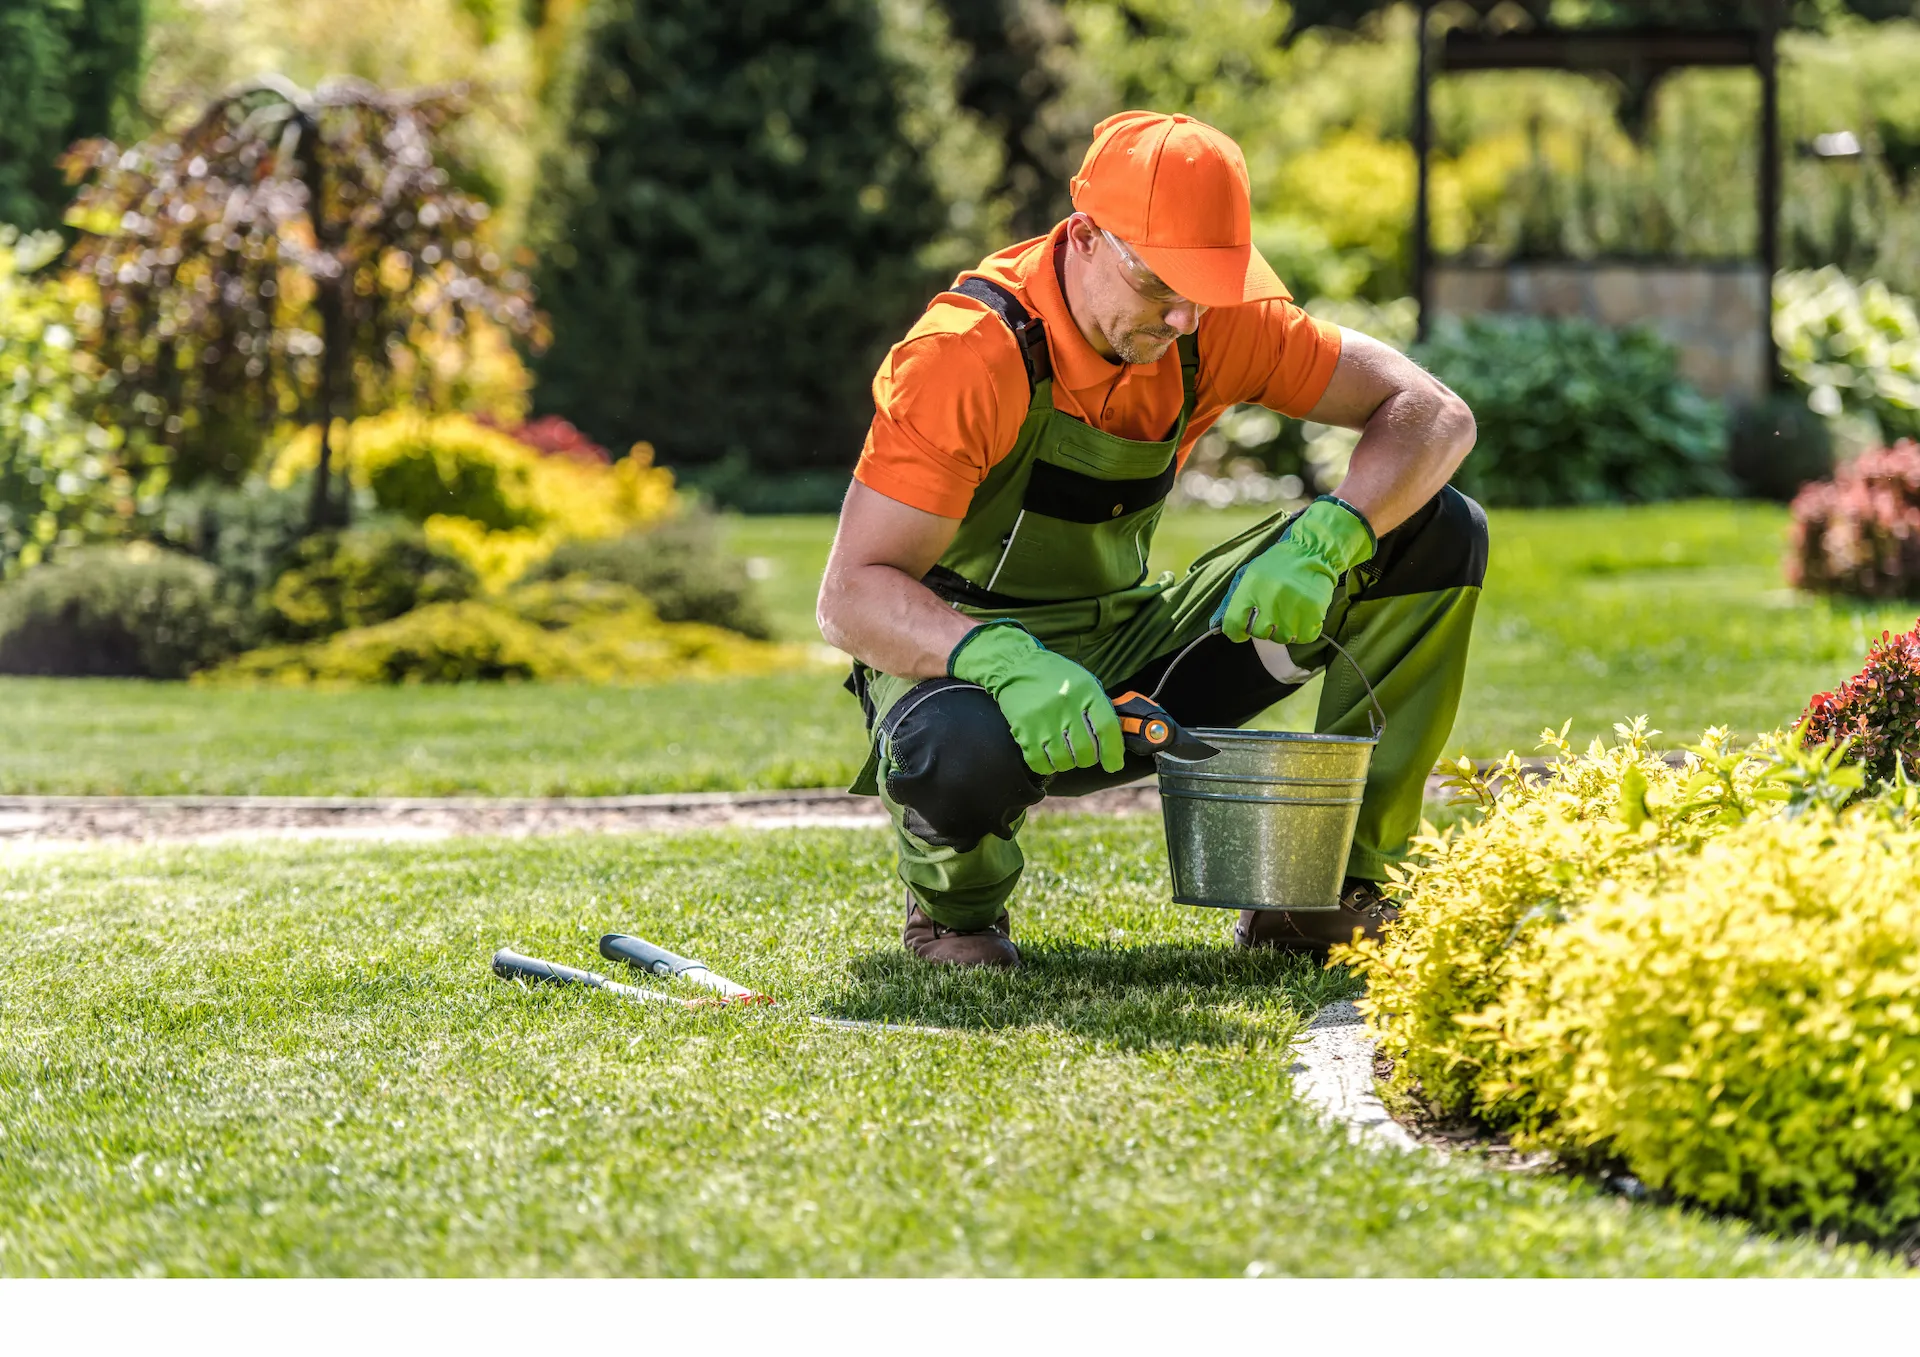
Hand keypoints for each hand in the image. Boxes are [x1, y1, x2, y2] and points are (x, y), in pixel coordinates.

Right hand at [949, 622, 1124, 775]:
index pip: (1106, 728)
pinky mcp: (1023, 730)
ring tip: (1065, 752)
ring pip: (1063, 761)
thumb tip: (1114, 740)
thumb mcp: (1084, 682)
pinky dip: (1047, 766)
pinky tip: (1048, 756)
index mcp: (1085, 691)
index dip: (1113, 752)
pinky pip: (1039, 763)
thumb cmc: (1054, 676)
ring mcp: (1042, 719)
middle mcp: (1065, 705)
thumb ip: (1100, 707)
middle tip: (1084, 754)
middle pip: (1085, 750)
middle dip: (1088, 759)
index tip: (1113, 764)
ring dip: (1068, 763)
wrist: (1016, 666)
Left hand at [1213, 496, 1374, 644]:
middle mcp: (1270, 598)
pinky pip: (1304, 637)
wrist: (1313, 551)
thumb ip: (1230, 602)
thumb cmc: (1277, 565)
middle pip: (1260, 634)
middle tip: (1273, 611)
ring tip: (1289, 609)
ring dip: (1285, 629)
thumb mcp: (1248, 575)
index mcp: (1250, 587)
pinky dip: (1303, 630)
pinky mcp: (1313, 612)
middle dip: (1264, 627)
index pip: (1233, 624)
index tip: (1241, 631)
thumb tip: (1214, 627)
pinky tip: (1303, 614)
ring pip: (1283, 638)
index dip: (1235, 632)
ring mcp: (1293, 606)